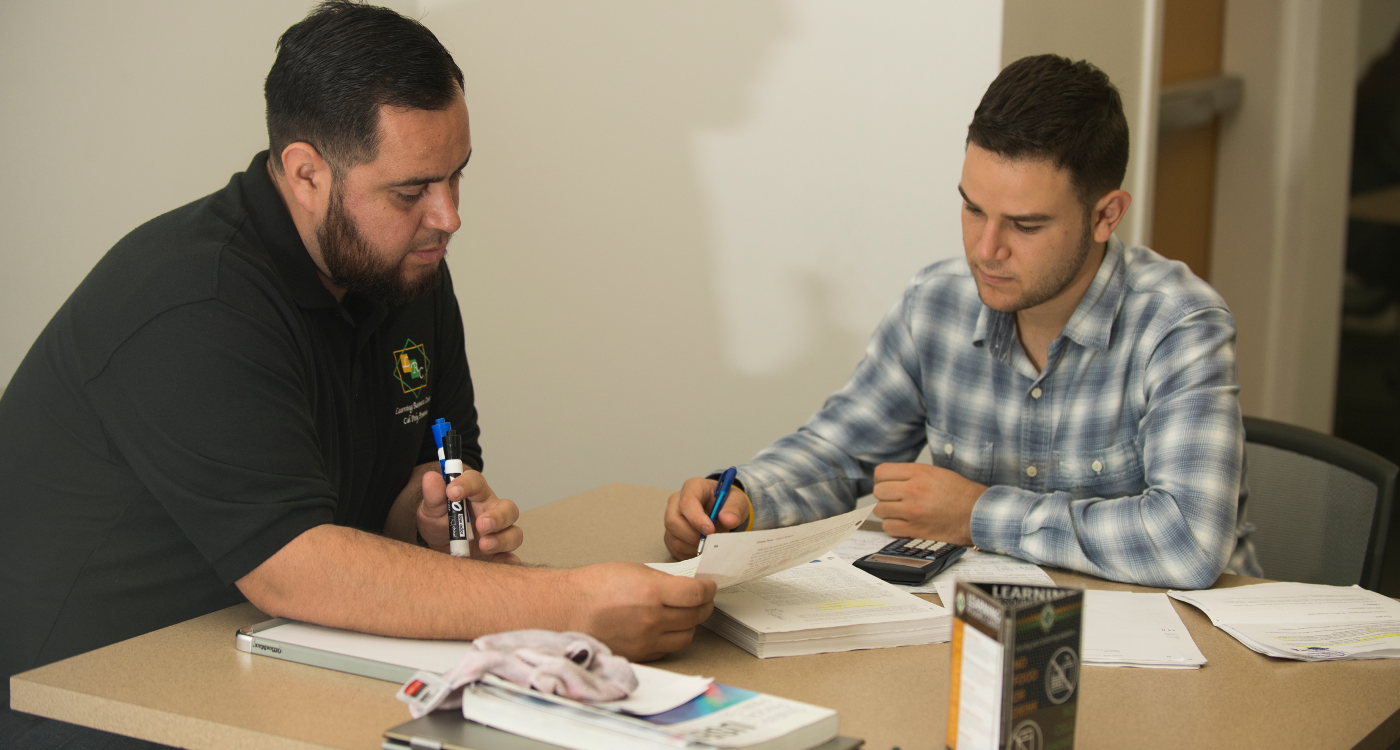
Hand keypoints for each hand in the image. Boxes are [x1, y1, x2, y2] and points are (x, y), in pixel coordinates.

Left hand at [420, 470, 523, 562]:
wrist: (439, 552)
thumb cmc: (440, 526)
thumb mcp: (431, 511)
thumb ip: (433, 496)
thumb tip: (431, 477)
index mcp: (476, 495)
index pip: (476, 482)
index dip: (467, 484)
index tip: (452, 493)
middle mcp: (492, 512)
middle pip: (508, 509)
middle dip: (497, 517)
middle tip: (481, 525)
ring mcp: (499, 534)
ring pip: (514, 533)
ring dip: (501, 539)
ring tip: (483, 545)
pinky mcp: (500, 555)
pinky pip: (512, 559)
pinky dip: (506, 561)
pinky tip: (493, 564)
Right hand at [563, 562, 716, 660]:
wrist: (566, 609)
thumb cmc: (592, 587)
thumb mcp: (632, 570)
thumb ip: (662, 581)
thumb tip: (684, 587)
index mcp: (651, 592)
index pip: (696, 594)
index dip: (708, 589)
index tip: (709, 587)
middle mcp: (651, 619)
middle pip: (696, 616)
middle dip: (703, 605)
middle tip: (701, 599)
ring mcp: (645, 640)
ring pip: (686, 636)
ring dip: (690, 624)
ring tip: (684, 614)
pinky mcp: (639, 655)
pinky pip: (667, 649)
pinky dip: (672, 638)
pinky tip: (666, 628)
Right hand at [663, 476, 751, 559]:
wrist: (721, 511)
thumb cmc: (726, 502)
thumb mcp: (737, 500)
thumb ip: (734, 508)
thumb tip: (729, 520)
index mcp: (692, 487)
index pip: (687, 502)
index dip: (696, 518)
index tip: (710, 530)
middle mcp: (676, 502)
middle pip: (672, 521)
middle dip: (692, 535)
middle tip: (710, 541)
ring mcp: (671, 519)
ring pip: (673, 538)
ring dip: (693, 546)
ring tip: (710, 543)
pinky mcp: (670, 535)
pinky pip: (675, 549)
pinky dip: (690, 553)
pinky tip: (703, 548)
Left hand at [871, 463, 985, 544]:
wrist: (978, 514)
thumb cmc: (961, 494)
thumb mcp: (936, 473)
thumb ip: (912, 474)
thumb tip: (889, 479)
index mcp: (919, 473)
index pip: (881, 472)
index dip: (882, 479)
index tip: (888, 484)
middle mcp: (913, 490)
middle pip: (878, 491)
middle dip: (885, 496)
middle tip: (896, 499)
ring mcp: (913, 511)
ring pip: (880, 510)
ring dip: (888, 512)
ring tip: (901, 512)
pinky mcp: (915, 530)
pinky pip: (888, 527)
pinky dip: (893, 526)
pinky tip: (904, 523)